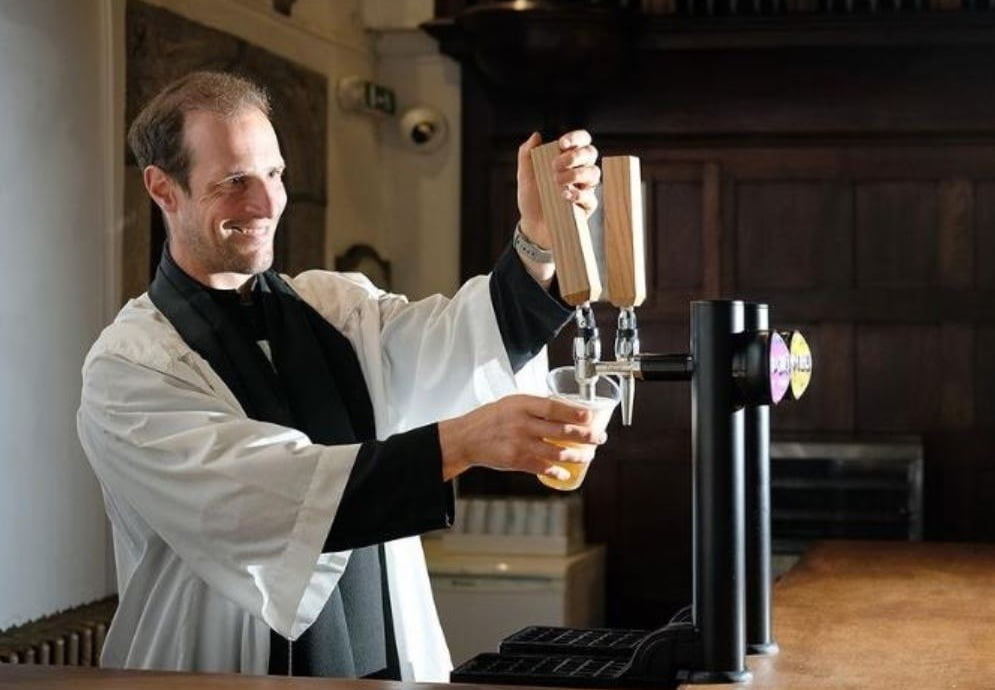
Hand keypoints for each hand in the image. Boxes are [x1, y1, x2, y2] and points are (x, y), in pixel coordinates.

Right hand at [438, 394, 606, 481]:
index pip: (555, 408)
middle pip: (561, 431)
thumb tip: (565, 409)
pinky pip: (543, 468)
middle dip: (586, 436)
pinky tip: (566, 473)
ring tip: (587, 455)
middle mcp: (522, 423)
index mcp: (522, 404)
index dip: (576, 413)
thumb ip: (536, 406)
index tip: (591, 417)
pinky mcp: (516, 460)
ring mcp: (520, 443)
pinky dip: (558, 472)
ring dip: (577, 456)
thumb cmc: (490, 419)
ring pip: (557, 452)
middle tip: (598, 438)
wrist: (467, 438)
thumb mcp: (512, 403)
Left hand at [516, 130, 600, 249]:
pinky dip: (578, 194)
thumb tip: (536, 135)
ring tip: (557, 181)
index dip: (576, 138)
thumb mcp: (525, 176)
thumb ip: (527, 154)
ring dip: (576, 174)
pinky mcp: (586, 207)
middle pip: (591, 154)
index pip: (581, 141)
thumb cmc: (531, 199)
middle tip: (555, 165)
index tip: (561, 144)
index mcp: (567, 160)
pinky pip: (591, 197)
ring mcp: (585, 189)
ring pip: (594, 173)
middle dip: (575, 155)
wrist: (532, 226)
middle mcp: (579, 172)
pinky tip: (565, 195)